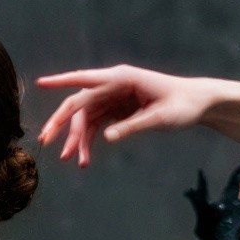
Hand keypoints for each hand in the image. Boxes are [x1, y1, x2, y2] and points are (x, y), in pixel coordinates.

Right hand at [33, 65, 217, 167]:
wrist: (198, 103)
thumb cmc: (183, 104)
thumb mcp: (160, 117)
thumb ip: (133, 126)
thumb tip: (107, 138)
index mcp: (122, 78)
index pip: (86, 79)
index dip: (61, 81)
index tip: (41, 84)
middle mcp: (113, 85)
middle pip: (80, 103)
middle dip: (62, 123)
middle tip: (47, 142)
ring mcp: (114, 97)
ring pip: (86, 117)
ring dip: (77, 138)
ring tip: (72, 160)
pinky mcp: (118, 109)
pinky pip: (97, 125)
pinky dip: (90, 140)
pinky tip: (85, 158)